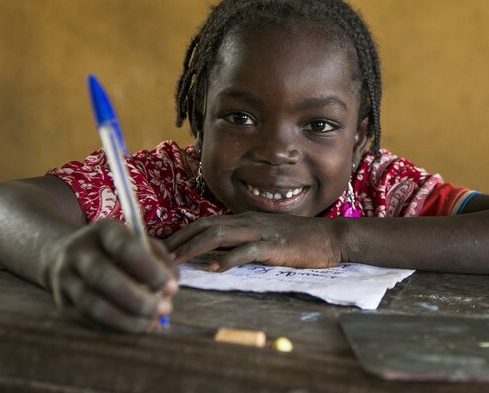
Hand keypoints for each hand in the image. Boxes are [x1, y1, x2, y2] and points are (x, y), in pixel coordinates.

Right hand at [45, 219, 178, 332]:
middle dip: (138, 299)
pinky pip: (89, 321)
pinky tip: (135, 326)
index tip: (171, 287)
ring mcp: (65, 279)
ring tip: (151, 322)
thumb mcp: (140, 242)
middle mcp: (78, 251)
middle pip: (102, 278)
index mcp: (103, 230)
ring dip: (127, 319)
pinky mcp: (62, 304)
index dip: (150, 270)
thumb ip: (159, 259)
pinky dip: (115, 327)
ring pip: (92, 305)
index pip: (124, 247)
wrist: (70, 256)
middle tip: (164, 310)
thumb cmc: (118, 250)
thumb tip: (170, 288)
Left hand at [165, 212, 341, 270]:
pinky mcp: (274, 246)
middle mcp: (248, 221)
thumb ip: (243, 242)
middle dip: (180, 240)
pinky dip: (228, 259)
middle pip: (206, 226)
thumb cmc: (300, 240)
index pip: (206, 222)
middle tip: (158, 254)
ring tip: (176, 261)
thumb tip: (216, 256)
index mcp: (245, 220)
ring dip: (194, 248)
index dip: (182, 233)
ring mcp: (261, 232)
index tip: (163, 246)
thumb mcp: (266, 237)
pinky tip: (214, 269)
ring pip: (220, 235)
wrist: (331, 237)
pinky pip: (247, 251)